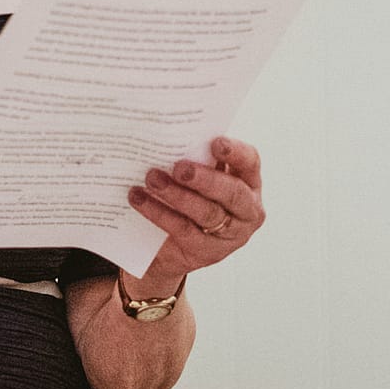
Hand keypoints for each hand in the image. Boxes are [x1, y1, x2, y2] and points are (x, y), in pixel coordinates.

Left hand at [127, 136, 265, 285]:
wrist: (170, 247)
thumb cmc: (187, 199)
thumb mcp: (196, 179)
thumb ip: (196, 160)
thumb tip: (170, 136)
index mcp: (248, 182)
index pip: (249, 163)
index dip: (236, 152)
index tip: (215, 143)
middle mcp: (247, 210)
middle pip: (232, 192)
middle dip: (205, 178)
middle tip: (179, 167)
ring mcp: (231, 235)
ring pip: (207, 213)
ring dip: (177, 194)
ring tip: (152, 179)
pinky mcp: (208, 252)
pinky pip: (184, 230)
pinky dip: (159, 213)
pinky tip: (139, 200)